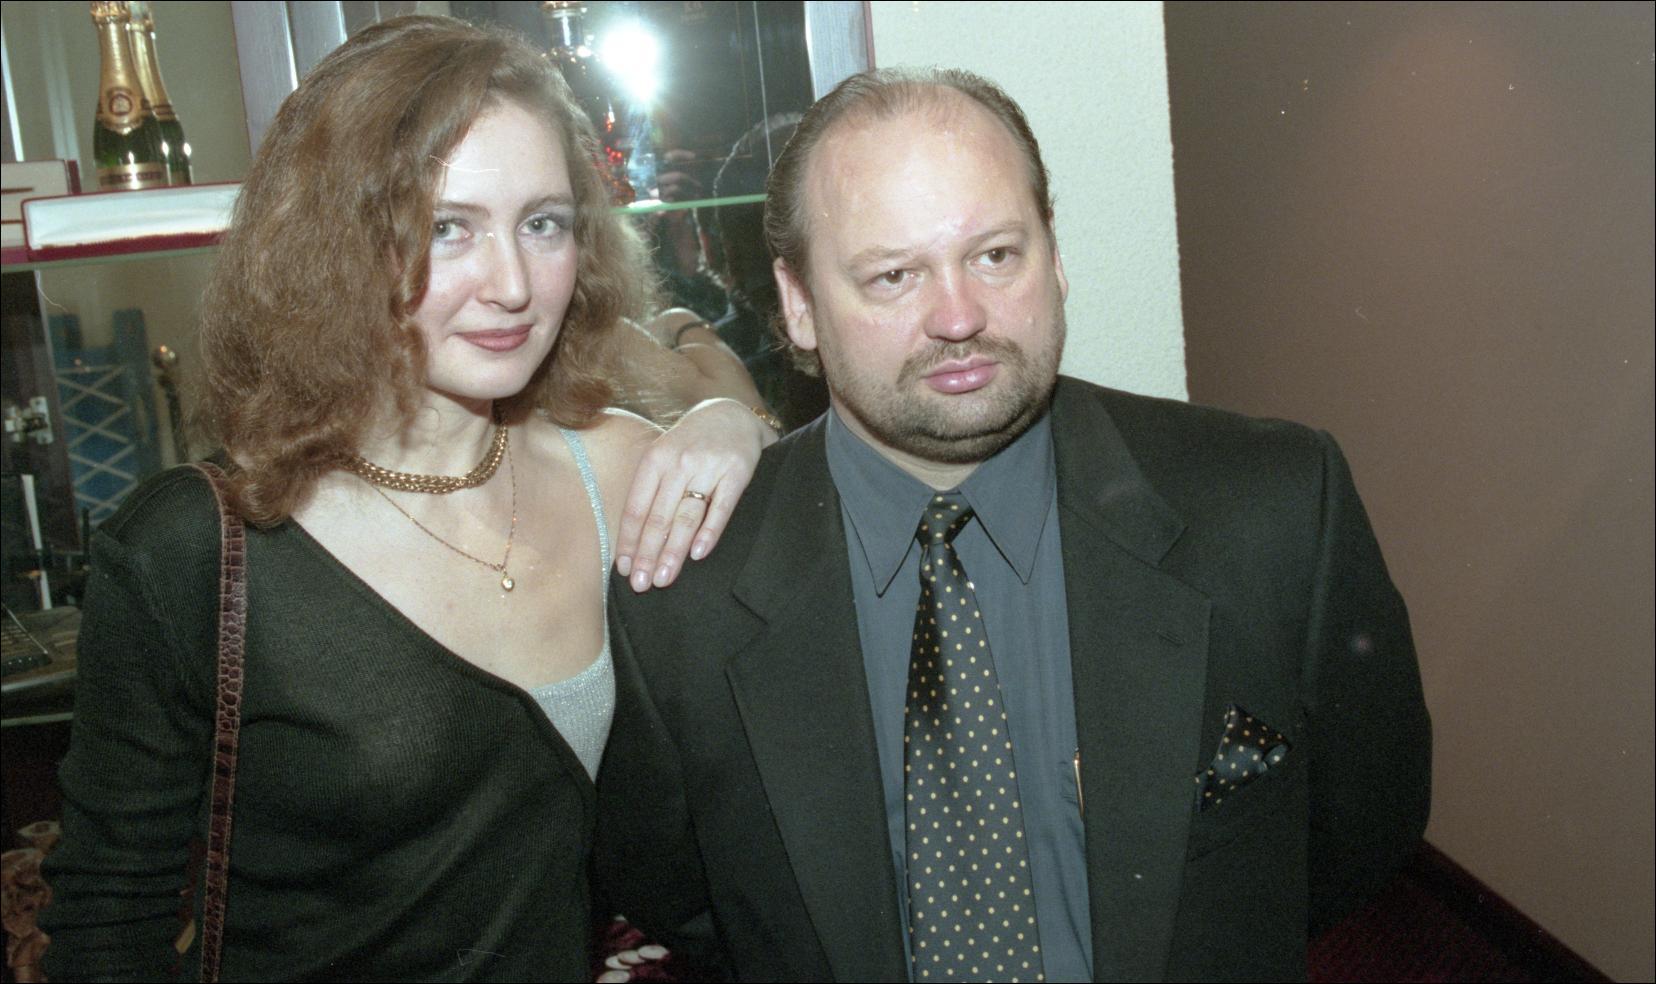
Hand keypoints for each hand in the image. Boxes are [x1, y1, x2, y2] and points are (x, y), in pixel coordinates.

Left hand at [614, 398, 776, 591]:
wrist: (732, 414)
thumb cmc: (690, 444)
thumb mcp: (664, 456)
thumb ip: (651, 491)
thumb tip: (633, 541)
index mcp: (655, 458)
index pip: (637, 508)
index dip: (629, 541)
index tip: (624, 570)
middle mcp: (679, 462)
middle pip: (659, 517)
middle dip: (648, 555)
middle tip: (642, 585)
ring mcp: (709, 466)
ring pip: (686, 517)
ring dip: (674, 551)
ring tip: (664, 579)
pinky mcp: (737, 472)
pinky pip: (721, 508)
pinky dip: (709, 532)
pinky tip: (698, 555)